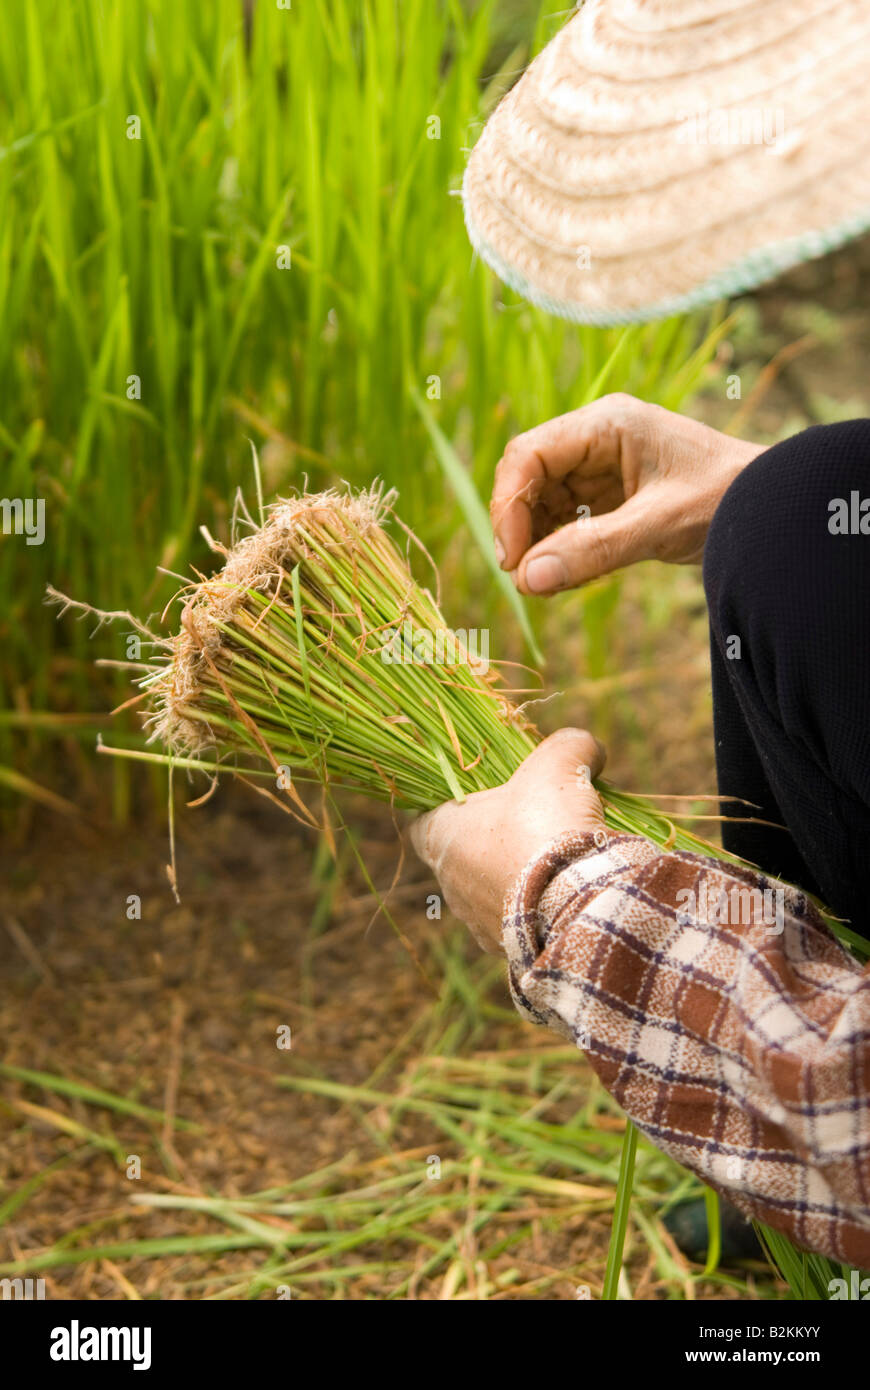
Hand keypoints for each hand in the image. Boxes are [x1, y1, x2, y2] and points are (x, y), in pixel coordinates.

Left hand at [410, 729, 606, 951]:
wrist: (573, 902)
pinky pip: (516, 921)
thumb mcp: (560, 766)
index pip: (418, 820)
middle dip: (492, 839)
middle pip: (460, 853)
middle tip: (528, 820)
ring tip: (555, 860)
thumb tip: (588, 748)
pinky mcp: (506, 947)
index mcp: (442, 836)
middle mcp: (449, 883)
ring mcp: (475, 920)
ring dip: (515, 875)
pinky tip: (564, 892)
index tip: (467, 795)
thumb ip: (570, 746)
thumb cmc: (546, 825)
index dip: (440, 805)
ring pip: (489, 890)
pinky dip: (535, 908)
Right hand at [491, 393, 764, 593]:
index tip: (511, 559)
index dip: (509, 505)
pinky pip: (566, 520)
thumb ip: (592, 552)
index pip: (528, 454)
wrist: (774, 508)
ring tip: (547, 586)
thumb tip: (526, 580)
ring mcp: (601, 466)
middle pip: (529, 477)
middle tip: (524, 579)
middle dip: (520, 528)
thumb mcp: (659, 526)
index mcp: (606, 424)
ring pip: (543, 502)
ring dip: (537, 543)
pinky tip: (567, 577)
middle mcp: (597, 438)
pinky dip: (560, 550)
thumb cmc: (727, 500)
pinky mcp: (610, 495)